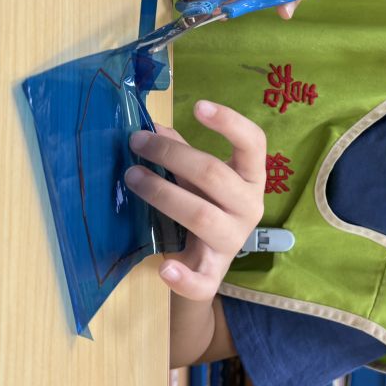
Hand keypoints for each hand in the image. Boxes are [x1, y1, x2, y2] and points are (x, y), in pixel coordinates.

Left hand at [124, 102, 265, 300]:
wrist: (205, 266)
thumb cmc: (204, 207)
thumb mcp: (196, 178)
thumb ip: (180, 153)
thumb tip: (152, 129)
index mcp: (251, 179)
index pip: (254, 144)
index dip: (230, 122)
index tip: (198, 106)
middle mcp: (250, 207)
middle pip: (214, 175)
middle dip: (172, 155)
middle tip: (136, 143)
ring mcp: (233, 241)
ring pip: (201, 215)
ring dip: (162, 193)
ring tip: (132, 178)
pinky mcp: (214, 273)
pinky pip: (202, 280)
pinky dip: (183, 276)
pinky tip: (164, 268)